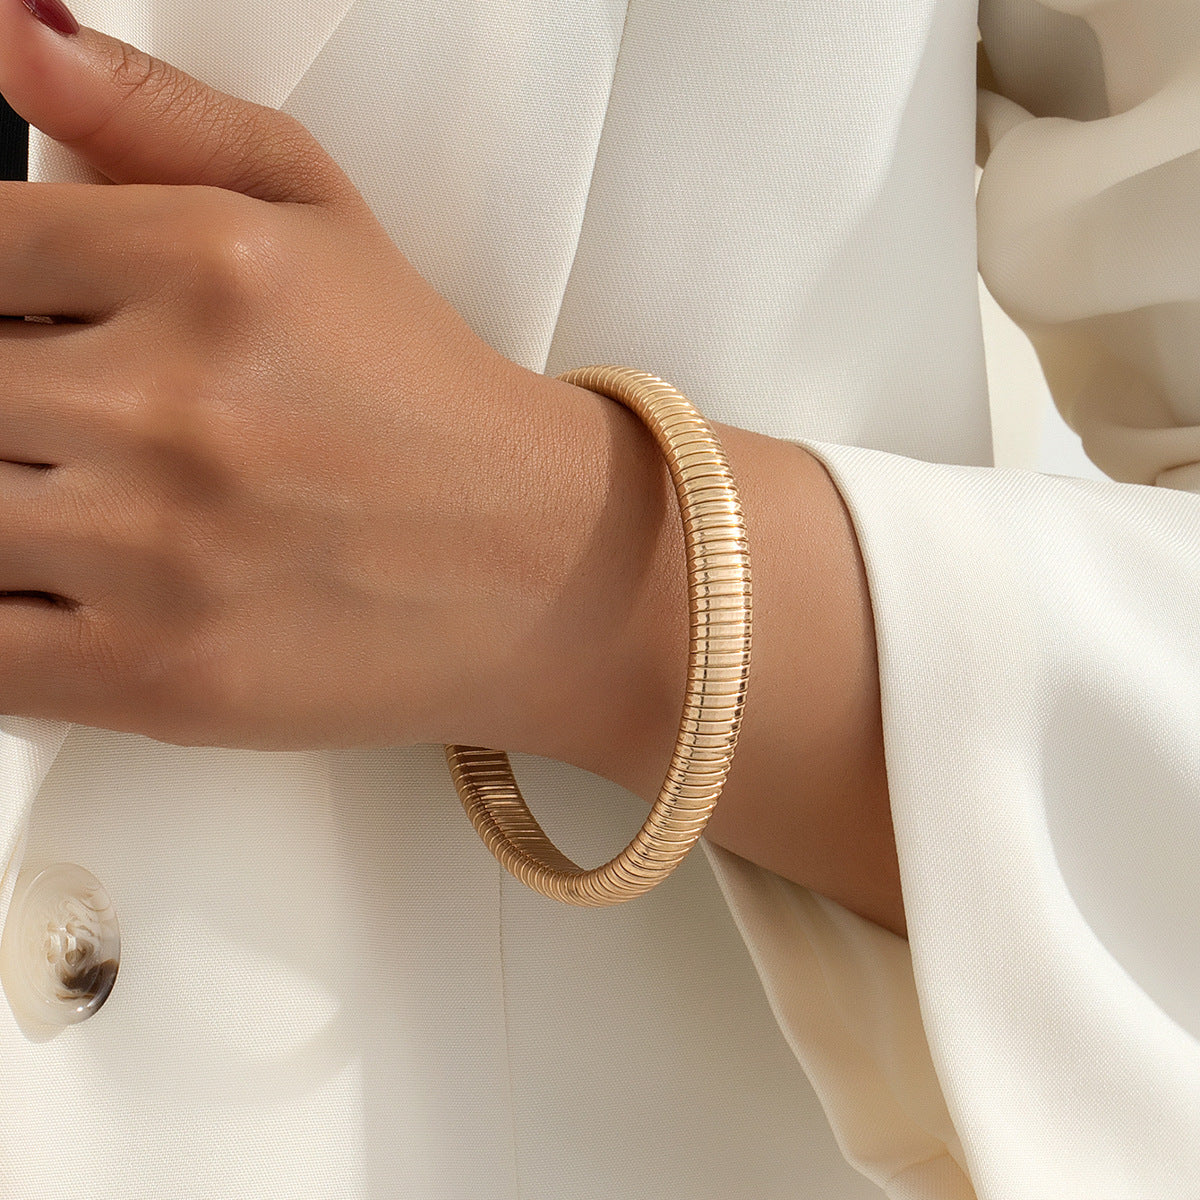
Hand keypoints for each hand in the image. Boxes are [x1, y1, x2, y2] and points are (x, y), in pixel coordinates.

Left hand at [0, 3, 616, 749]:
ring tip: (97, 509)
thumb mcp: (321, 216)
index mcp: (210, 261)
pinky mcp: (162, 677)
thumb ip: (155, 116)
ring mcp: (163, 550)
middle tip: (82, 435)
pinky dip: (4, 628)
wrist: (542, 568)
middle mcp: (179, 403)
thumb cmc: (431, 402)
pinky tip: (71, 593)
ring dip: (13, 512)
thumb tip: (8, 35)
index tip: (42, 339)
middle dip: (13, 414)